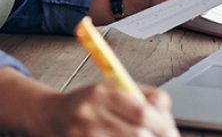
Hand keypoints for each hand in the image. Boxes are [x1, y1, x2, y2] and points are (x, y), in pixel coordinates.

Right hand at [39, 82, 178, 136]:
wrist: (51, 117)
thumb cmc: (87, 104)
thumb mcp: (110, 89)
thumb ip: (141, 96)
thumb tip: (165, 110)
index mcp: (100, 93)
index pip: (141, 112)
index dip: (163, 125)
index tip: (170, 130)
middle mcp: (90, 115)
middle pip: (138, 135)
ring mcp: (84, 136)